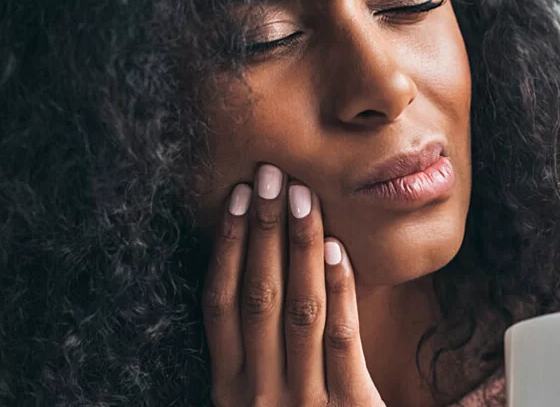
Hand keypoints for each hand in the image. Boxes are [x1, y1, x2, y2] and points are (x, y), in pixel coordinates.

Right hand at [203, 164, 385, 406]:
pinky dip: (337, 289)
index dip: (227, 249)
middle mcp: (257, 396)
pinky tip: (336, 249)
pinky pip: (340, 338)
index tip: (237, 200)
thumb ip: (257, 367)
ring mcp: (301, 403)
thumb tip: (250, 292)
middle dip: (263, 230)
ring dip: (297, 246)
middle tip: (270, 174)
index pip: (219, 307)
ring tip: (301, 196)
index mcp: (231, 393)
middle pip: (255, 296)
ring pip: (295, 309)